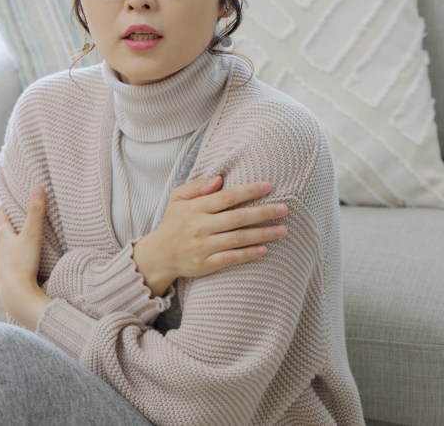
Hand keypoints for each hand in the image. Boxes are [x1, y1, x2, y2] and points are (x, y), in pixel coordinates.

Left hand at [0, 186, 51, 328]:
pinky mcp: (1, 276)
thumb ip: (36, 212)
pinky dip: (10, 257)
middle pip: (0, 229)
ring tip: (19, 237)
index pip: (1, 212)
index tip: (11, 195)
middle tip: (17, 213)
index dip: (5, 203)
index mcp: (1, 234)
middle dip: (8, 221)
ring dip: (9, 240)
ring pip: (1, 246)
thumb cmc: (22, 263)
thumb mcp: (32, 235)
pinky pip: (5, 262)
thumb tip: (37, 187)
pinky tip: (17, 260)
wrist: (15, 295)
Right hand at [132, 176, 288, 296]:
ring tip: (283, 230)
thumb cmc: (173, 223)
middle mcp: (200, 226)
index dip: (249, 190)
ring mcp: (203, 247)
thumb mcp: (177, 199)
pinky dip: (248, 254)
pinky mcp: (205, 264)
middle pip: (237, 218)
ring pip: (238, 239)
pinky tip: (264, 249)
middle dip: (263, 212)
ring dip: (263, 234)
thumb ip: (197, 186)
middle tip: (284, 209)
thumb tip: (220, 178)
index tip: (269, 186)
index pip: (227, 197)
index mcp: (195, 208)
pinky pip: (231, 258)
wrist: (158, 255)